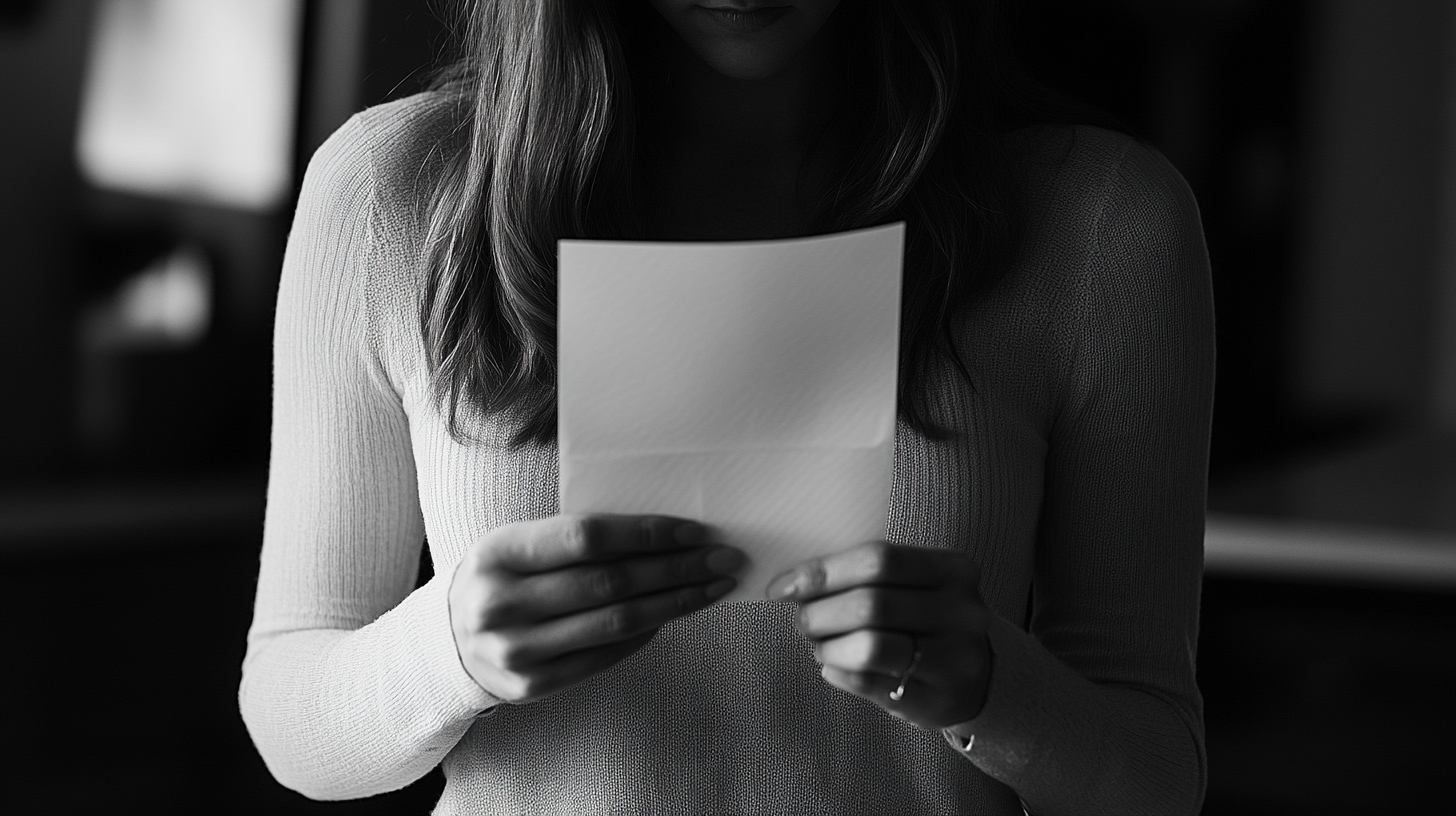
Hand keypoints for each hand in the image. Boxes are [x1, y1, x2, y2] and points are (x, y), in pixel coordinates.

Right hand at [450, 514, 743, 702]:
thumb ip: (574, 540)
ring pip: (616, 623)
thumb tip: (664, 534)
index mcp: (499, 552)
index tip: (695, 531)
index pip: (588, 536)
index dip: (647, 533)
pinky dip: (645, 634)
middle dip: (677, 569)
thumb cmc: (502, 578)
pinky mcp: (532, 686)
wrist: (448, 642)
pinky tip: (671, 616)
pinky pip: (605, 656)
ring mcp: (516, 650)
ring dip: (675, 603)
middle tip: (723, 559)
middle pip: (611, 582)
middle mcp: (502, 603)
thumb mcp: (519, 545)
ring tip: (713, 587)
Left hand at [767, 541, 991, 729]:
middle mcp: (962, 612)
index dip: (823, 572)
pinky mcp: (938, 701)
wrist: (979, 677)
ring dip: (828, 646)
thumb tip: (794, 581)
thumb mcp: (913, 587)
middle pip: (870, 604)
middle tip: (803, 620)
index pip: (878, 559)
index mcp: (953, 570)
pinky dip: (840, 673)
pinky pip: (870, 685)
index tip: (783, 585)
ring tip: (821, 646)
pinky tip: (834, 667)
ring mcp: (955, 660)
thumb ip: (864, 577)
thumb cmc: (927, 621)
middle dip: (819, 612)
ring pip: (870, 646)